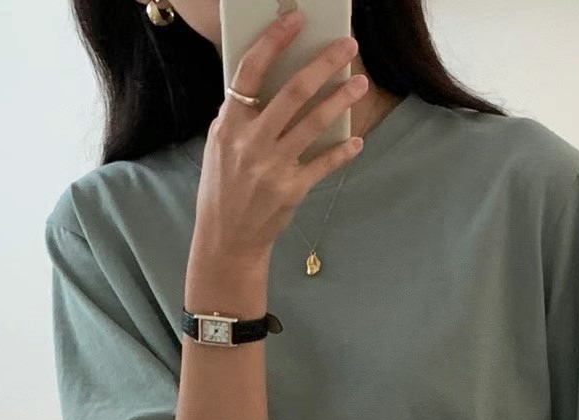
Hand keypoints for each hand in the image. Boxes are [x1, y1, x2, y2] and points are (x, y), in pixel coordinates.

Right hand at [190, 10, 367, 271]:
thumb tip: (268, 82)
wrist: (227, 238)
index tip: (296, 20)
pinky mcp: (291, 190)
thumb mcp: (219, 146)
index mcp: (229, 124)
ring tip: (359, 83)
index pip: (251, 71)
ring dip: (341, 99)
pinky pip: (323, 164)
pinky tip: (356, 140)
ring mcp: (272, 166)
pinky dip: (342, 151)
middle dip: (324, 64)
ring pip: (314, 123)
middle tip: (348, 47)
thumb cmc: (223, 188)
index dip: (274, 41)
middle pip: (293, 92)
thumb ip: (239, 116)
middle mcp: (251, 141)